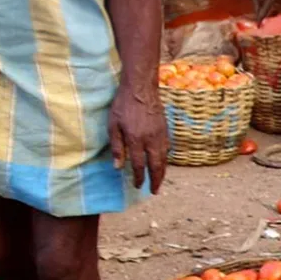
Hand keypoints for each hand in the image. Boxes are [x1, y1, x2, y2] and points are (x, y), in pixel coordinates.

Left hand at [109, 79, 167, 193]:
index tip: (137, 185)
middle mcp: (151, 141)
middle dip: (155, 181)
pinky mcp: (165, 131)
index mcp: (136, 140)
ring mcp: (160, 136)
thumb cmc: (123, 105)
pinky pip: (167, 150)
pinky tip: (163, 163)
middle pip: (155, 167)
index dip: (138, 178)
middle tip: (154, 191)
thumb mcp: (113, 125)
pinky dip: (165, 160)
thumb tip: (118, 167)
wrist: (141, 88)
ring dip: (162, 173)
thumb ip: (117, 147)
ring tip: (160, 181)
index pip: (139, 165)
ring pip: (164, 160)